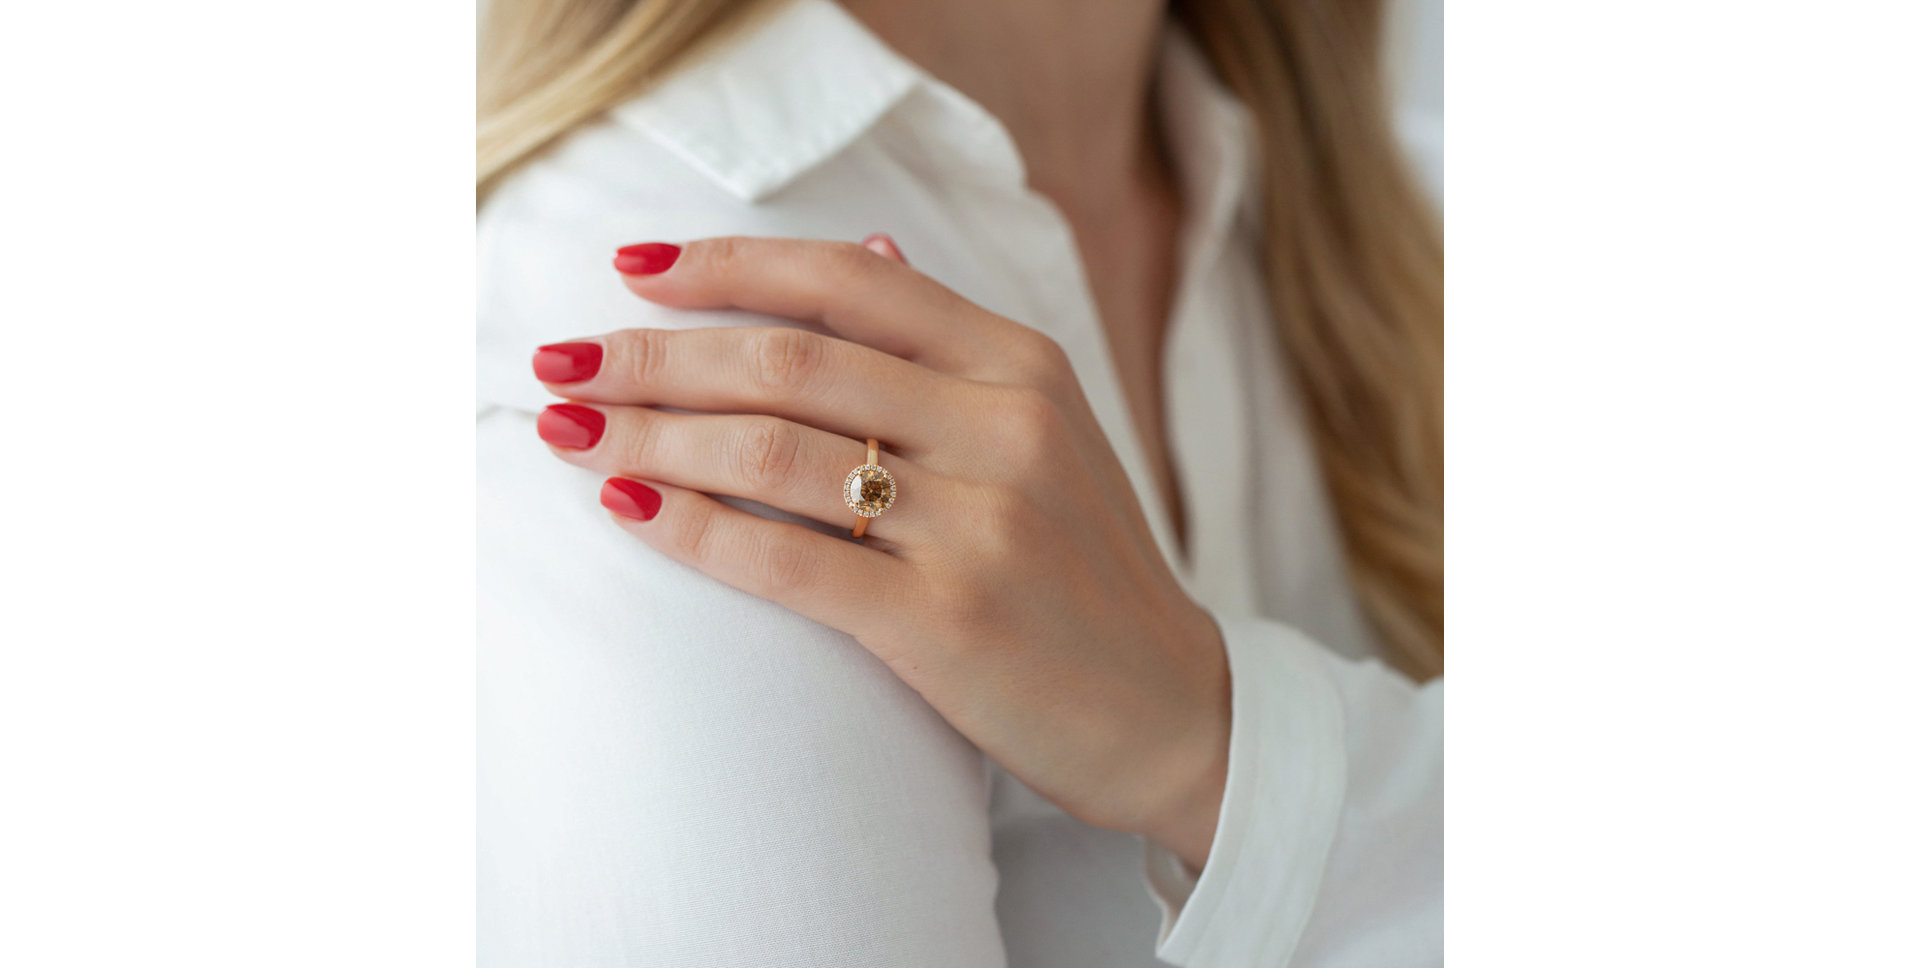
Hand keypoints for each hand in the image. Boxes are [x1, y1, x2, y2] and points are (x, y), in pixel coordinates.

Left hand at [531, 236, 1229, 866]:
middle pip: (787, 358)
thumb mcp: (1046, 428)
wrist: (1173, 711)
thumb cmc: (1083, 568)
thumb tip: (867, 241)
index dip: (726, 264)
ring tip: (566, 431)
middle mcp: (1004, 425)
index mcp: (1021, 363)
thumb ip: (950, 345)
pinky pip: (788, 559)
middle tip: (561, 361)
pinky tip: (625, 507)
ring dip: (649, 436)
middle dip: (653, 355)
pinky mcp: (948, 621)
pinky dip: (692, 528)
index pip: (848, 279)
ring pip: (773, 451)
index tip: (631, 268)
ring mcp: (981, 524)